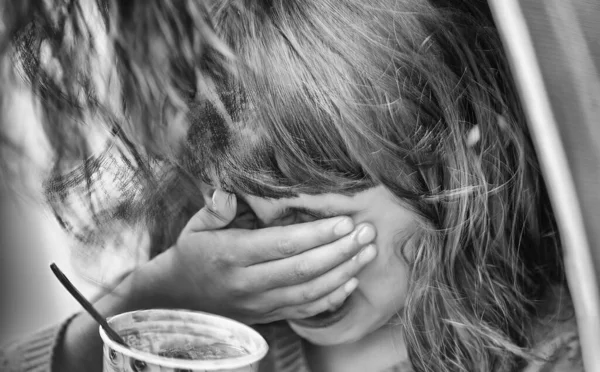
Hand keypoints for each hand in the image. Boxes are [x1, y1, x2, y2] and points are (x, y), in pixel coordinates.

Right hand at [133, 189, 377, 323]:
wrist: (180, 298)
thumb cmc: (194, 253)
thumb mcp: (195, 226)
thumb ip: (216, 209)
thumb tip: (228, 190)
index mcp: (231, 255)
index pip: (281, 245)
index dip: (316, 234)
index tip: (344, 221)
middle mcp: (247, 284)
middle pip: (302, 270)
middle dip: (340, 251)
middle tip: (368, 233)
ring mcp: (259, 304)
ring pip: (309, 292)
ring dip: (344, 273)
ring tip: (369, 253)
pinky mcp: (268, 316)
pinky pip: (304, 311)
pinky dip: (331, 299)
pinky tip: (352, 281)